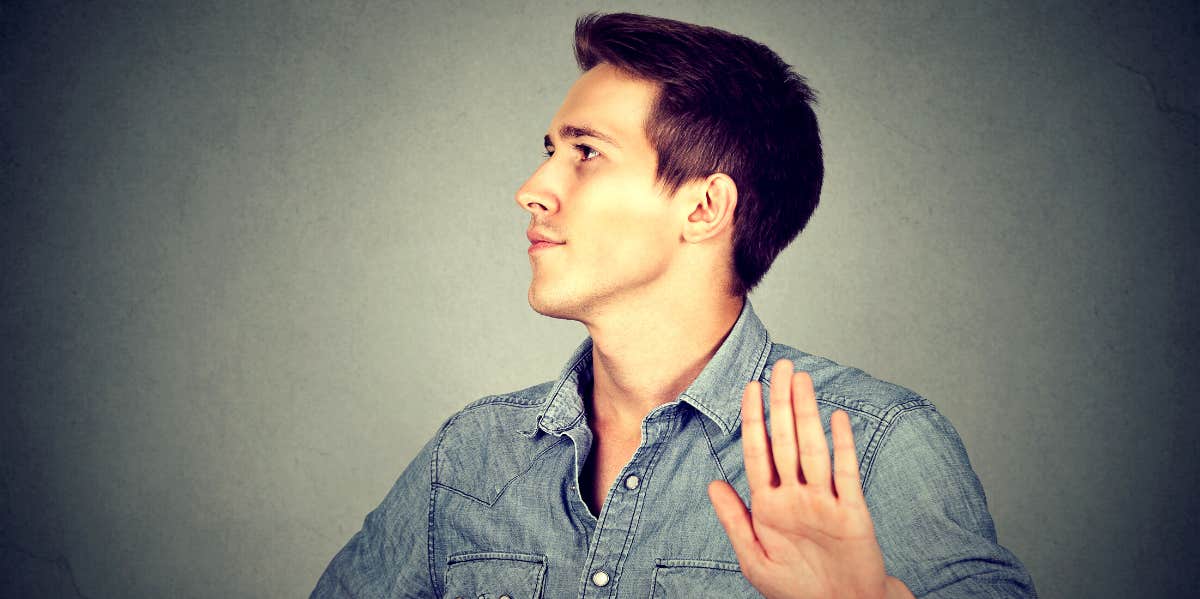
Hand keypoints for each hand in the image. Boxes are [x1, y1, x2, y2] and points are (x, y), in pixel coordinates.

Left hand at [707, 360, 912, 598]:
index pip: (759, 451)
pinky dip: (843, 446)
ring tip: (801, 381)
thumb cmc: (797, 590)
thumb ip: (735, 521)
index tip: (750, 386)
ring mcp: (825, 502)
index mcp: (770, 505)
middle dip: (782, 403)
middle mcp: (797, 496)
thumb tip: (713, 484)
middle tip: (781, 366)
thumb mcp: (754, 560)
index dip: (754, 418)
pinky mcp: (852, 513)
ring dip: (807, 414)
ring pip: (814, 449)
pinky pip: (846, 474)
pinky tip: (838, 419)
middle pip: (787, 440)